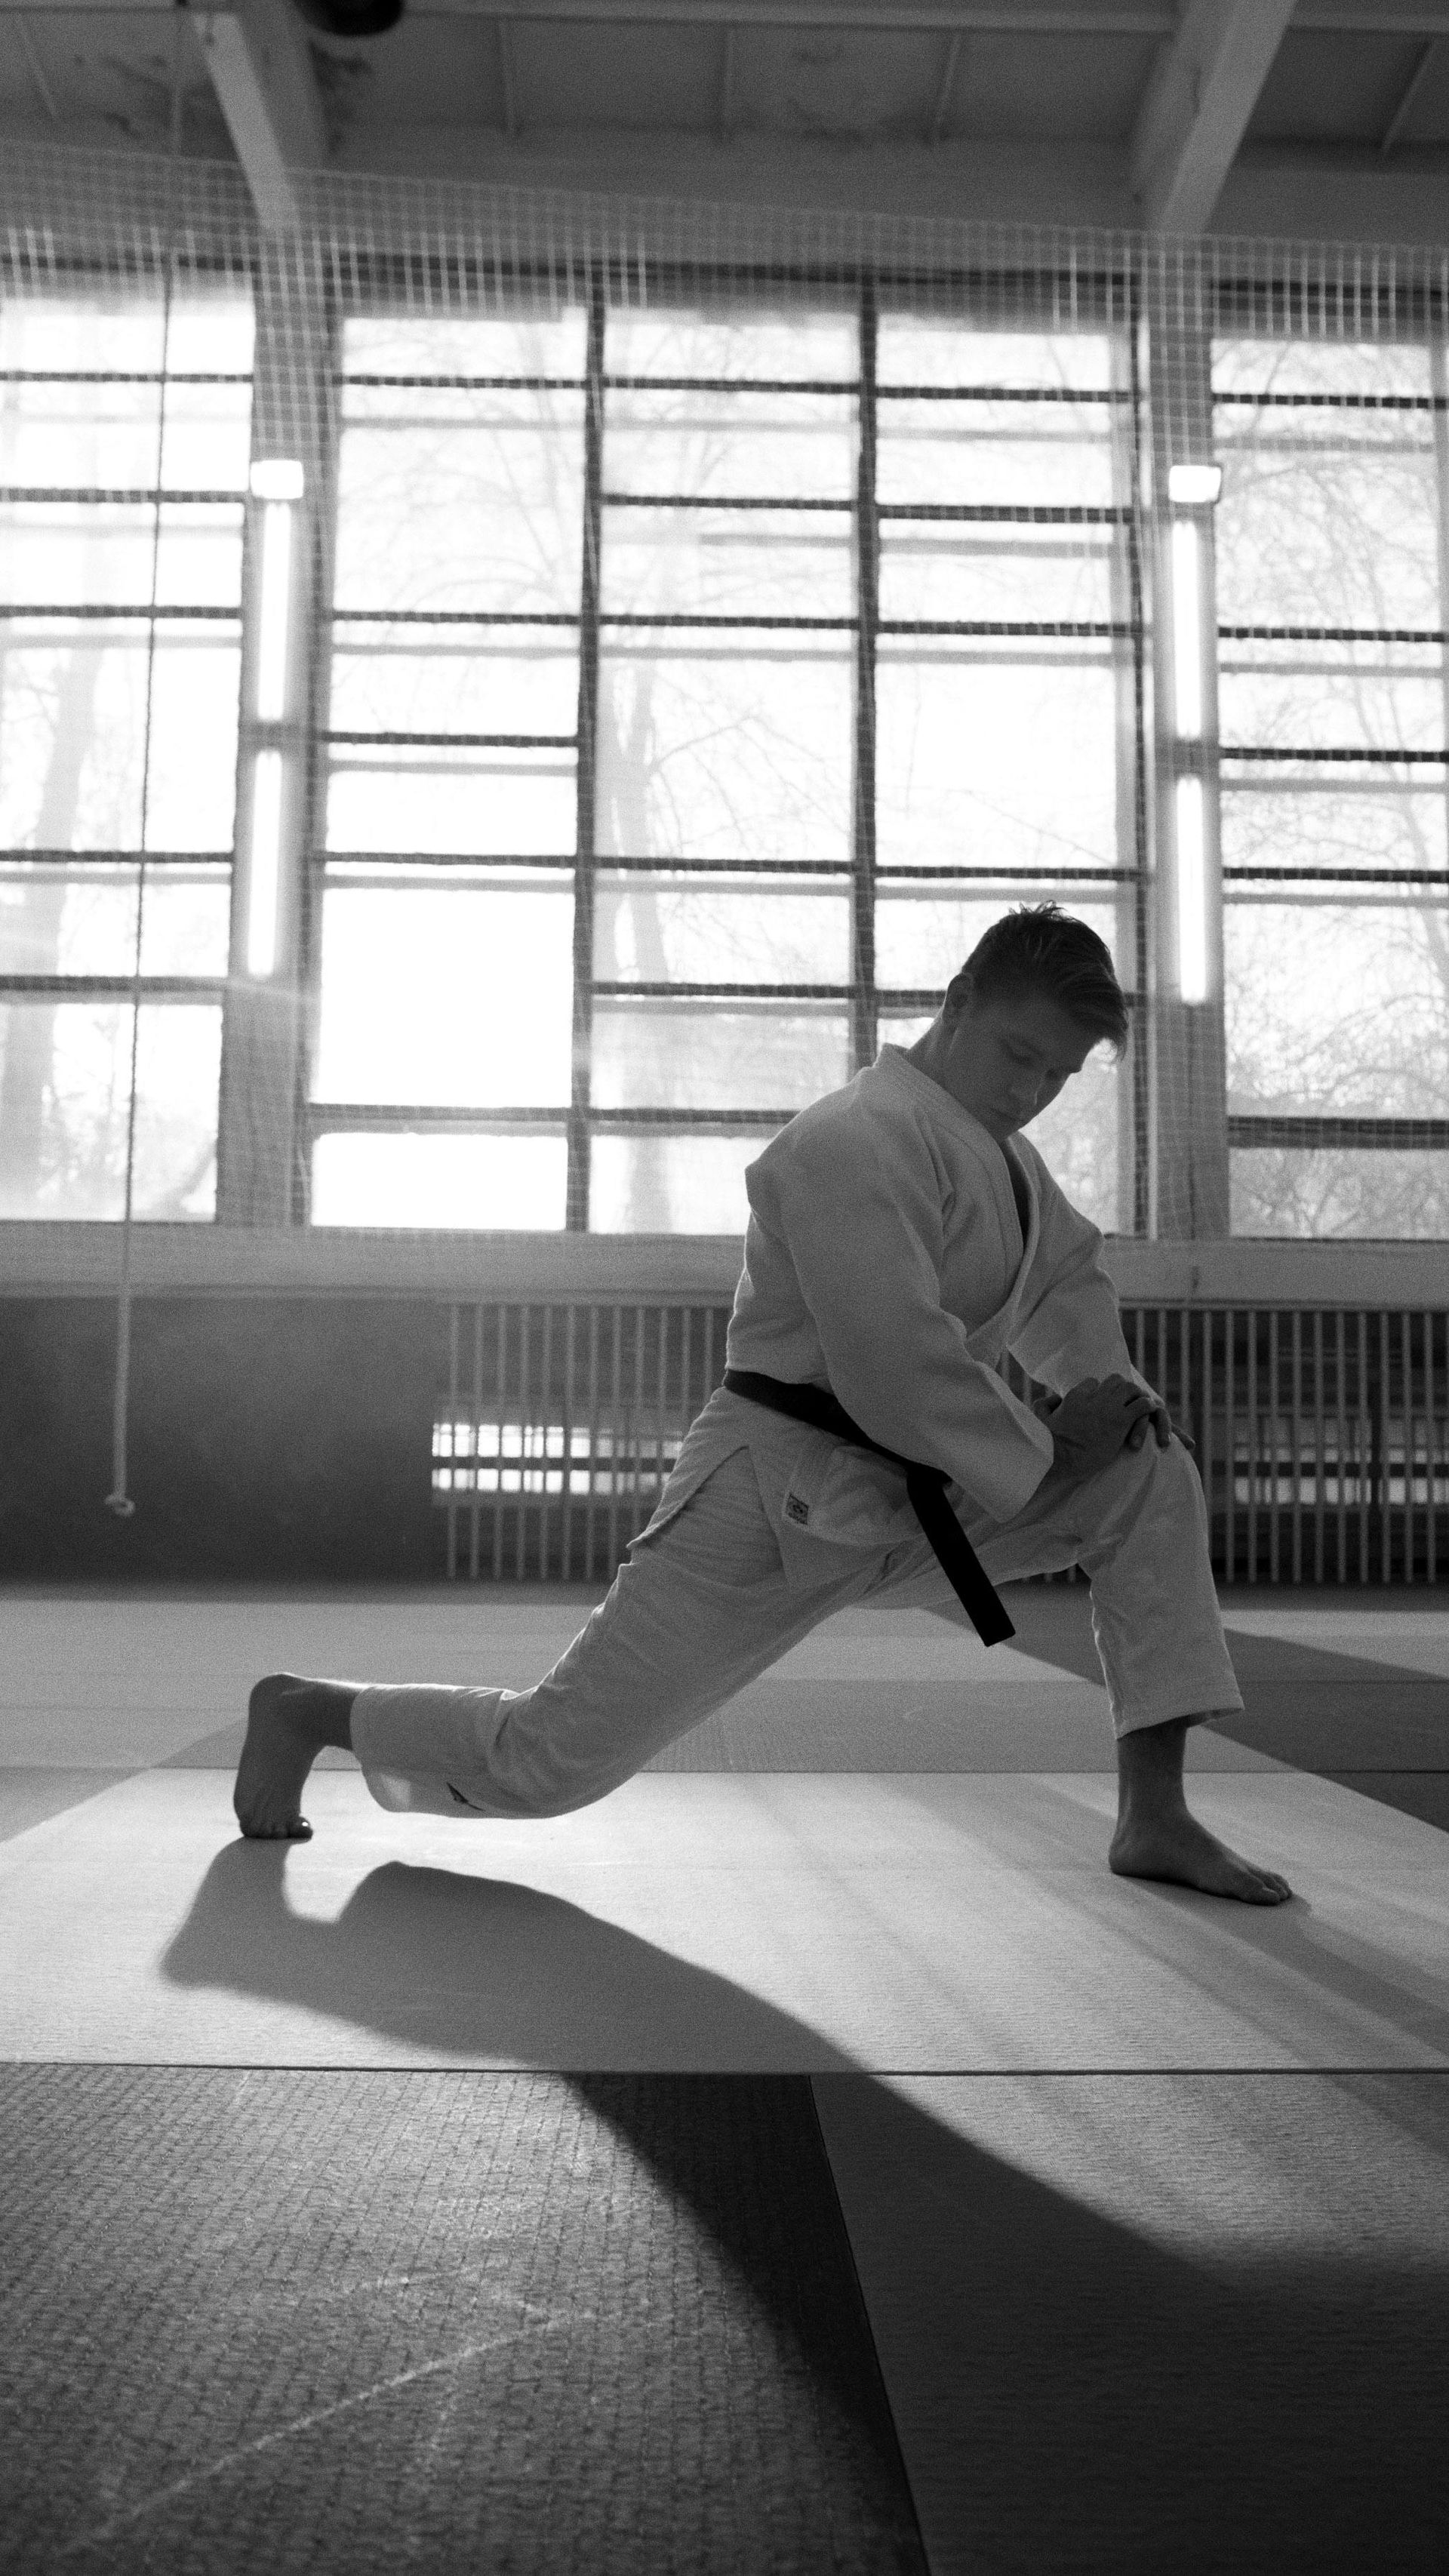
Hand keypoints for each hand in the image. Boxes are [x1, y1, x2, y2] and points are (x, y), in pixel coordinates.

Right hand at [1037, 1374, 1165, 1486]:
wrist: (1060, 1458)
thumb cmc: (1048, 1444)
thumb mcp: (1040, 1420)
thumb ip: (1044, 1405)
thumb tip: (1053, 1398)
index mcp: (1075, 1396)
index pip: (1093, 1383)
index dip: (1100, 1392)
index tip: (1103, 1404)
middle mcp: (1092, 1397)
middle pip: (1114, 1380)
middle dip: (1121, 1390)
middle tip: (1126, 1402)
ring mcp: (1107, 1407)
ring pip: (1130, 1388)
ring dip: (1136, 1396)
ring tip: (1140, 1406)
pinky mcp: (1120, 1420)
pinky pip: (1142, 1405)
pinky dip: (1147, 1407)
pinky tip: (1148, 1413)